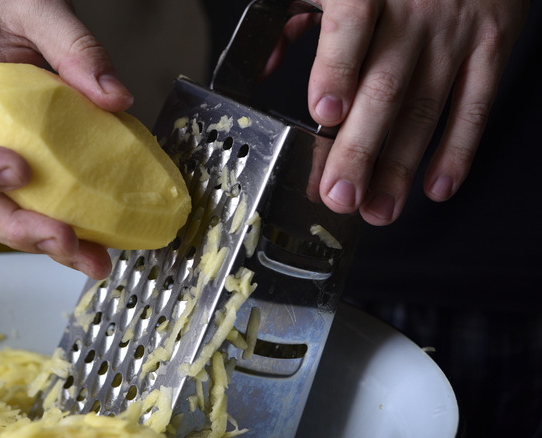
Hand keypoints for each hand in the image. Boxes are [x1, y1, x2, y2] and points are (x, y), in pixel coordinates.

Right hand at [0, 0, 133, 278]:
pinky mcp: (11, 166)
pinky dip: (56, 226)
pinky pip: (25, 203)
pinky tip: (93, 241)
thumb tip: (114, 98)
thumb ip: (73, 45)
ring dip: (40, 242)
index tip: (18, 170)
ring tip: (90, 259)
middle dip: (15, 228)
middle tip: (64, 239)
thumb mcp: (36, 7)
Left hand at [306, 0, 528, 224]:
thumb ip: (296, 16)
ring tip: (378, 209)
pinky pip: (475, 104)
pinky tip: (437, 186)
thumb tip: (265, 66)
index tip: (325, 115)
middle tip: (340, 195)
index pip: (351, 27)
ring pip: (425, 107)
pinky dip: (458, 150)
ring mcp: (454, 31)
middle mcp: (413, 10)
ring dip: (400, 167)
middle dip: (360, 149)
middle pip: (384, 87)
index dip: (337, 71)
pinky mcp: (492, 44)